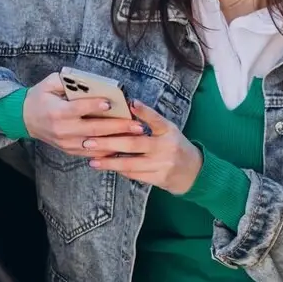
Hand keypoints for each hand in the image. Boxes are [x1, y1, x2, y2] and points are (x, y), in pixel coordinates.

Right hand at [23, 73, 144, 156]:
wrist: (25, 119)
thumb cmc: (41, 97)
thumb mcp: (49, 83)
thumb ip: (67, 80)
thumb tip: (89, 80)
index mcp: (56, 112)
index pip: (78, 109)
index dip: (95, 106)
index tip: (111, 104)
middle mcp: (62, 130)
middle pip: (94, 129)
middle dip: (118, 127)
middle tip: (137, 125)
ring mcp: (67, 143)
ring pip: (96, 144)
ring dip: (118, 141)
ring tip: (137, 137)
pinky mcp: (70, 150)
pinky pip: (93, 153)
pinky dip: (109, 151)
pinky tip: (125, 146)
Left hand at [87, 100, 202, 194]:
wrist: (194, 172)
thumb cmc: (174, 146)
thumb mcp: (167, 131)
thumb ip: (151, 122)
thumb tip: (128, 109)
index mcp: (168, 131)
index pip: (156, 119)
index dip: (145, 111)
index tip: (131, 103)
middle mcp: (166, 146)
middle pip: (134, 144)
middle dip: (108, 143)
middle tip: (89, 142)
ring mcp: (163, 164)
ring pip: (131, 163)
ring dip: (109, 162)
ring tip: (93, 161)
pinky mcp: (159, 178)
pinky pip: (135, 174)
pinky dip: (120, 170)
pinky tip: (108, 167)